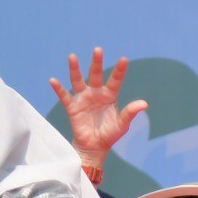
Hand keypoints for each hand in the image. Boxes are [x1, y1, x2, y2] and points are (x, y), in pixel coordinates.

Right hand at [50, 49, 148, 179]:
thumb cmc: (109, 134)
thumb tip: (144, 104)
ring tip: (72, 56)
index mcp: (110, 95)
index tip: (124, 59)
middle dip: (96, 62)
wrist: (94, 147)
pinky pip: (64, 96)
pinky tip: (53, 80)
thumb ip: (130, 112)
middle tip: (98, 50)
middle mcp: (96, 93)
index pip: (115, 80)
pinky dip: (58, 89)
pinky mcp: (73, 107)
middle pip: (95, 74)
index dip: (119, 70)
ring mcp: (83, 98)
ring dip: (75, 69)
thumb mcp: (122, 124)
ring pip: (78, 80)